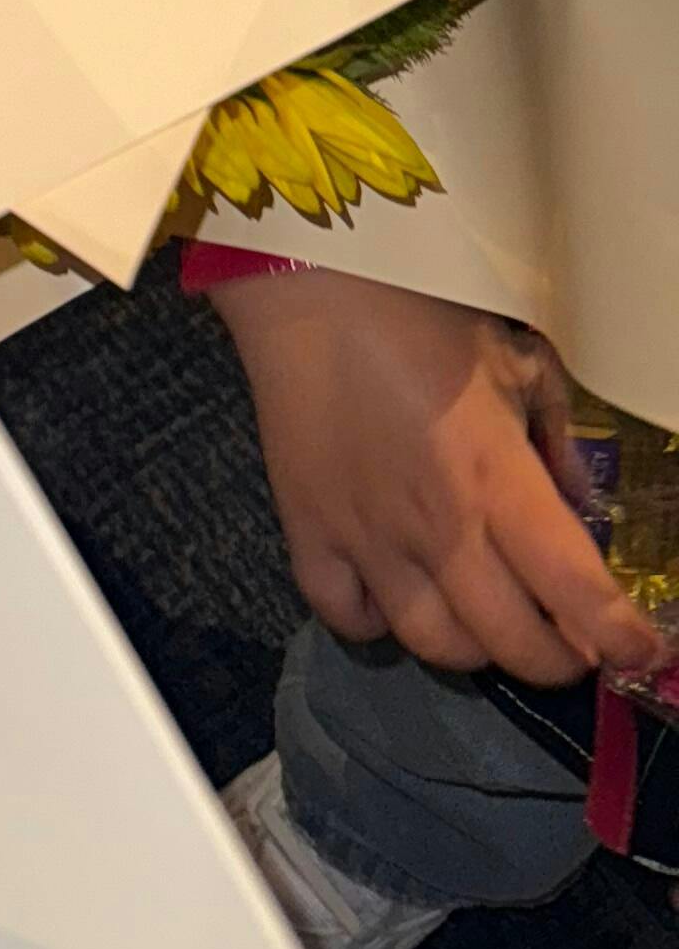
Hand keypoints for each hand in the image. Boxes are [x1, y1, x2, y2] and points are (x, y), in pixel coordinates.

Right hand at [214, 267, 666, 687]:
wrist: (308, 290)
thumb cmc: (418, 314)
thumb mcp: (518, 363)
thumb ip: (559, 441)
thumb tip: (582, 508)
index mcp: (496, 474)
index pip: (576, 590)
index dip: (621, 636)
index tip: (641, 649)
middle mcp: (437, 522)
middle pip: (513, 643)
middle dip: (558, 658)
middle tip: (569, 639)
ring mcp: (366, 536)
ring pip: (436, 645)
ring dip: (477, 646)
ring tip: (486, 617)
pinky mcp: (307, 533)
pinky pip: (348, 617)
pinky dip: (379, 621)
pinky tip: (396, 589)